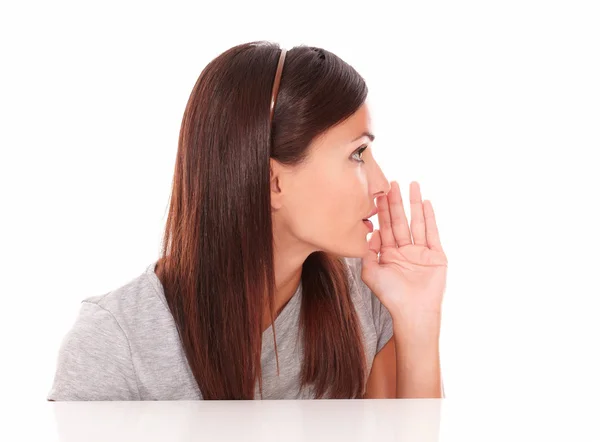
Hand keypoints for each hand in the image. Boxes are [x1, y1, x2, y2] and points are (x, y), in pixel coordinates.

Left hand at [361, 181, 447, 319]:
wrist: (413, 312)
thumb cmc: (391, 296)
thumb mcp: (371, 274)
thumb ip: (367, 253)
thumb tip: (371, 232)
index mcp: (389, 254)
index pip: (384, 227)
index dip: (381, 210)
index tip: (377, 193)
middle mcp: (404, 250)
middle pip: (399, 221)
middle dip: (396, 202)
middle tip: (392, 183)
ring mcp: (421, 252)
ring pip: (416, 222)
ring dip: (414, 204)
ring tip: (412, 185)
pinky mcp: (436, 255)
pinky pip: (432, 233)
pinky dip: (429, 217)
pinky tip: (426, 203)